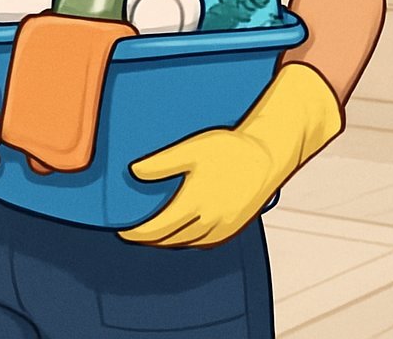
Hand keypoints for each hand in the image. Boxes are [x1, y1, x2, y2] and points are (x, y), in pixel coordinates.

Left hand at [119, 62, 342, 247]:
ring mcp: (225, 225)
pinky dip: (191, 242)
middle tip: (134, 233)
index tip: (123, 232)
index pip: (158, 228)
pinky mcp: (236, 224)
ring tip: (155, 234)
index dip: (138, 234)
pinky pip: (208, 242)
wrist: (269, 154)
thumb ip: (162, 163)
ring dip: (170, 242)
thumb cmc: (231, 148)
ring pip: (190, 243)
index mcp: (195, 203)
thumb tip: (134, 172)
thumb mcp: (192, 149)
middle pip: (172, 239)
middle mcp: (210, 220)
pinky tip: (185, 234)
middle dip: (151, 239)